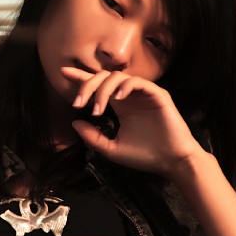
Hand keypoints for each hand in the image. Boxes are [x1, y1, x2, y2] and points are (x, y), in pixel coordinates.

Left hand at [61, 66, 204, 177]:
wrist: (171, 163)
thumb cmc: (145, 156)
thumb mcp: (112, 149)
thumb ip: (93, 137)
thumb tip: (75, 122)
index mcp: (120, 105)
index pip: (98, 86)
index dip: (81, 78)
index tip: (63, 72)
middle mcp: (130, 96)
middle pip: (103, 77)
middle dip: (86, 85)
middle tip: (77, 101)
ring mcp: (144, 93)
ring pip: (118, 77)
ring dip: (103, 90)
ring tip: (97, 109)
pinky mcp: (158, 95)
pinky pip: (138, 82)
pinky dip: (125, 87)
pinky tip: (118, 99)